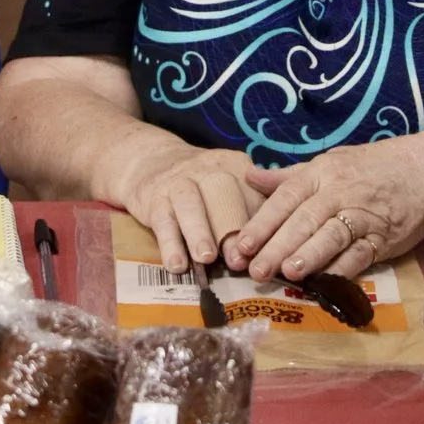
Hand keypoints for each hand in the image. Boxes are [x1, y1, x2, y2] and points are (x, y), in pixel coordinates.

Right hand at [112, 142, 263, 274]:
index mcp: (235, 166)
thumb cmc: (203, 184)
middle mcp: (207, 170)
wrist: (152, 160)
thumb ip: (251, 210)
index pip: (252, 193)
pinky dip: (169, 244)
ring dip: (199, 232)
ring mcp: (179, 182)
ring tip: (206, 258)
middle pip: (222, 196)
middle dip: (231, 230)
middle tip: (238, 260)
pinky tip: (176, 264)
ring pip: (189, 204)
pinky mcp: (154, 199)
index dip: (260, 222)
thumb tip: (270, 248)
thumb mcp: (230, 184)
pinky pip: (162, 220)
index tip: (264, 251)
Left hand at [226, 140, 423, 281]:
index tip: (240, 246)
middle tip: (254, 270)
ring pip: (332, 235)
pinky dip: (344, 268)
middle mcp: (339, 192)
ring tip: (289, 272)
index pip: (285, 198)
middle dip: (278, 246)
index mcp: (320, 174)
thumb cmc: (369, 169)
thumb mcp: (328, 163)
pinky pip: (362, 253)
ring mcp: (363, 215)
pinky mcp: (384, 236)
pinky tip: (327, 282)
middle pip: (304, 220)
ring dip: (310, 255)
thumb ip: (288, 176)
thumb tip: (249, 177)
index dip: (262, 223)